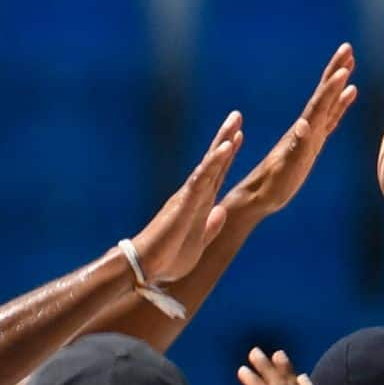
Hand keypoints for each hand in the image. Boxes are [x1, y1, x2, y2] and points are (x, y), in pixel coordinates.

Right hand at [128, 112, 246, 289]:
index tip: (237, 137)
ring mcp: (189, 196)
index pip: (216, 175)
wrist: (146, 268)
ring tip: (235, 121)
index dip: (226, 156)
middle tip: (237, 116)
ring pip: (209, 163)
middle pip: (214, 162)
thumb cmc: (167, 260)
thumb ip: (211, 228)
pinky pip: (203, 177)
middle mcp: (193, 196)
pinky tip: (227, 146)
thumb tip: (222, 212)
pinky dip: (215, 161)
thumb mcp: (198, 245)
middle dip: (226, 138)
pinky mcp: (185, 202)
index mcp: (198, 206)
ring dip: (223, 141)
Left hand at [213, 46, 359, 229]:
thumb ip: (297, 145)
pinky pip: (330, 117)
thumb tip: (305, 125)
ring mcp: (310, 133)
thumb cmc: (271, 184)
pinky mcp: (312, 142)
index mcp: (301, 130)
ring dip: (339, 82)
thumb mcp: (286, 166)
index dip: (332, 86)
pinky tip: (349, 93)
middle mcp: (306, 126)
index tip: (345, 65)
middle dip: (335, 71)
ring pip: (328, 102)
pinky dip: (340, 104)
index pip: (319, 103)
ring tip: (351, 63)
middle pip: (323, 94)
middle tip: (347, 47)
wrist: (259, 194)